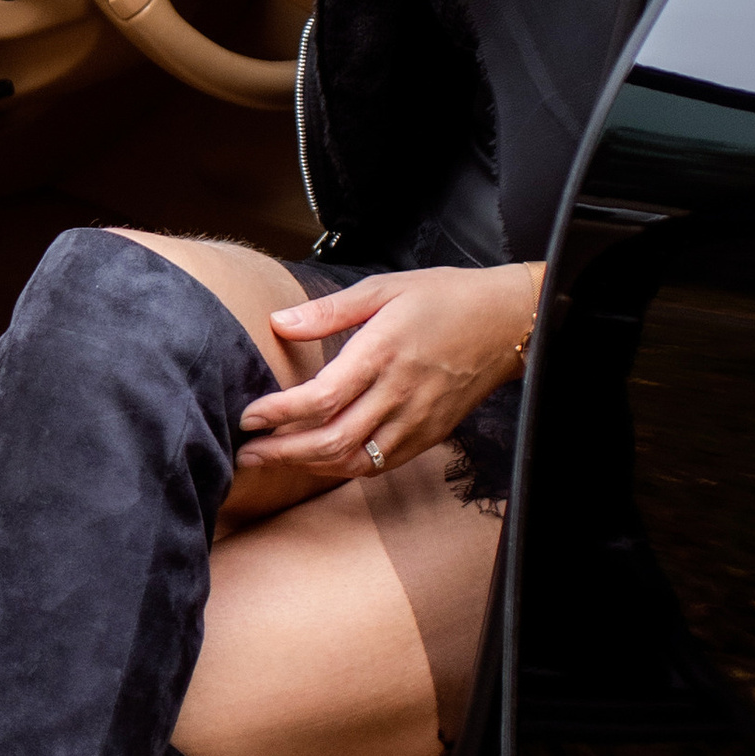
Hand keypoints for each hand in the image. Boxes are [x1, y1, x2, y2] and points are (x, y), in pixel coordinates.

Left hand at [234, 263, 541, 479]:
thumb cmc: (444, 298)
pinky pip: (380, 463)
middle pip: (332, 439)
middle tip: (246, 452)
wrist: (508, 323)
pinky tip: (318, 460)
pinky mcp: (429, 435)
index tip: (248, 416)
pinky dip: (344, 467)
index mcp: (383, 352)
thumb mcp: (384, 287)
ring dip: (308, 465)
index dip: (279, 413)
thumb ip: (329, 310)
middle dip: (282, 451)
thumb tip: (278, 322)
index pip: (322, 397)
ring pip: (355, 459)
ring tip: (272, 460)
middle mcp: (400, 393)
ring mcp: (417, 419)